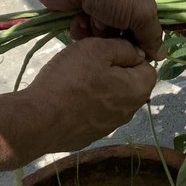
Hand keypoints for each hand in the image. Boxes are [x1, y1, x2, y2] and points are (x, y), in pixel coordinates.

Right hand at [21, 38, 157, 151]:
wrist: (38, 120)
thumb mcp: (98, 49)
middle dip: (114, 71)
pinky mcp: (90, 136)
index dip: (129, 54)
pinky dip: (86, 105)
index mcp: (138, 91)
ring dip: (100, 88)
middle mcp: (129, 113)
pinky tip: (68, 98)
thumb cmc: (70, 79)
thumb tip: (138, 53)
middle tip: (89, 62)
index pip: (147, 67)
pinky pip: (94, 114)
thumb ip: (124, 48)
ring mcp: (109, 128)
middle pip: (129, 84)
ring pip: (111, 99)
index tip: (107, 50)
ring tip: (76, 79)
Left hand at [30, 0, 162, 59]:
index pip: (155, 22)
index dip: (149, 40)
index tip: (144, 53)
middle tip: (115, 32)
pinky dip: (82, 28)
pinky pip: (86, 32)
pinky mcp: (80, 11)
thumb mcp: (142, 12)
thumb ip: (153, 36)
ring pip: (106, 36)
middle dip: (120, 37)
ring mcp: (103, 4)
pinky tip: (78, 19)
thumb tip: (161, 57)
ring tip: (93, 20)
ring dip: (99, 33)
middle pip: (130, 33)